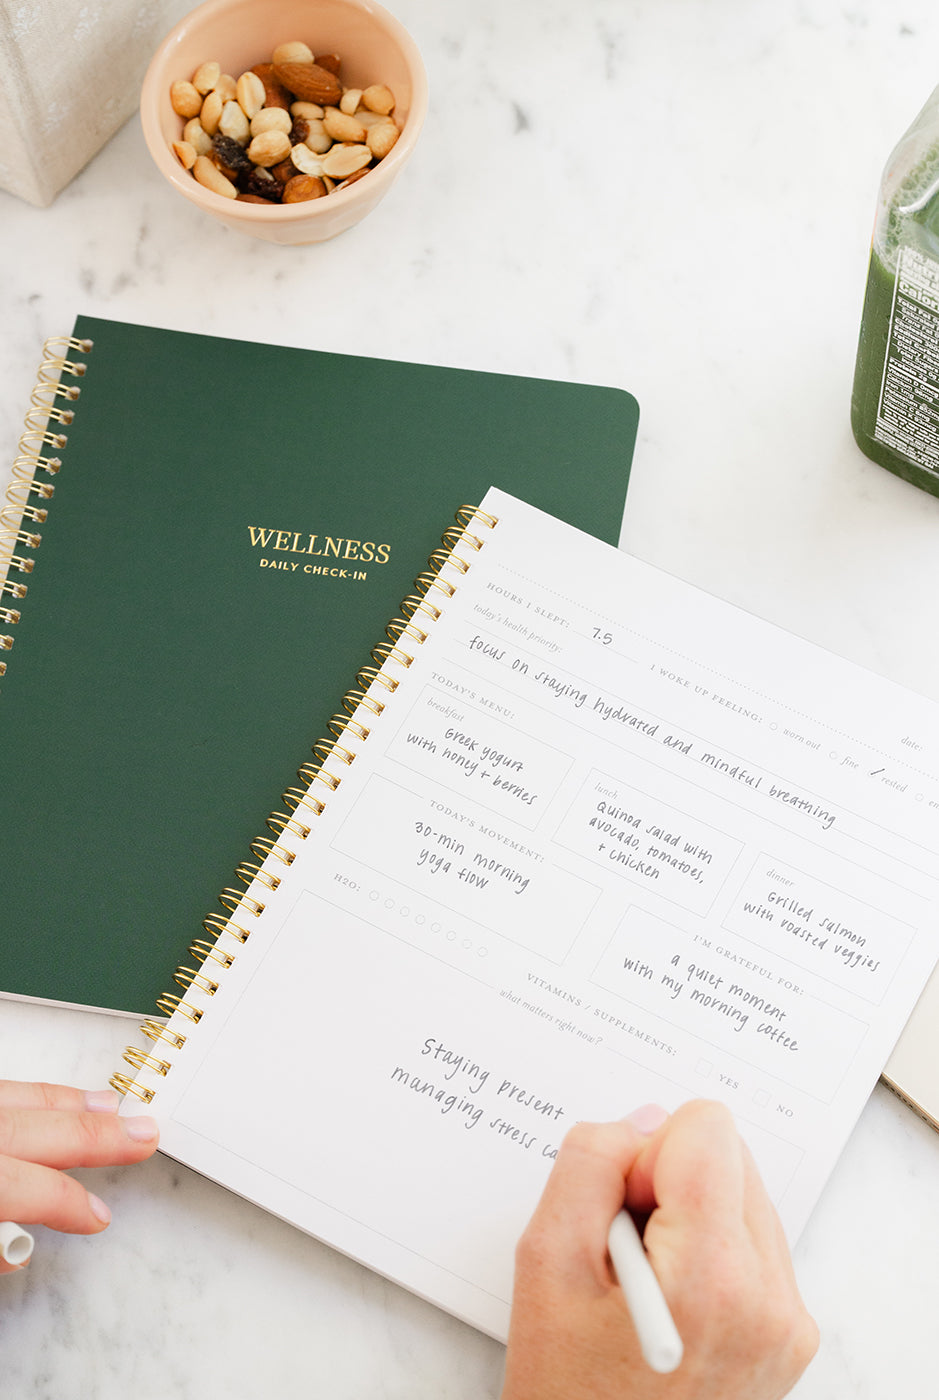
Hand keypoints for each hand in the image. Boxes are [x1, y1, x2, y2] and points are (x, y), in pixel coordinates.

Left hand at [0, 1079, 158, 1273]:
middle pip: (37, 1132)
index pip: (24, 1189)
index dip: (67, 1204)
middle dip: (97, 1136)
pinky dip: (37, 1095)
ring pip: (22, 1100)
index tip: (96, 1217)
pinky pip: (4, 1088)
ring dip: (70, 1105)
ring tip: (111, 1108)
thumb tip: (15, 1250)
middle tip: (143, 1137)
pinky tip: (60, 1100)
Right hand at [501, 1100, 817, 1399]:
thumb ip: (592, 1162)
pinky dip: (708, 1251)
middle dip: (669, 1182)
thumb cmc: (566, 1388)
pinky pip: (754, 1242)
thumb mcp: (546, 1258)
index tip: (620, 1213)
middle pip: (730, 1155)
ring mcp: (788, 1321)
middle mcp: (770, 1297)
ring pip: (742, 1193)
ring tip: (645, 1283)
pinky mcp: (791, 1335)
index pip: (707, 1127)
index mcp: (714, 1275)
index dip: (647, 1154)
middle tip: (626, 1254)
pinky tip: (669, 1300)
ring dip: (689, 1217)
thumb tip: (643, 1122)